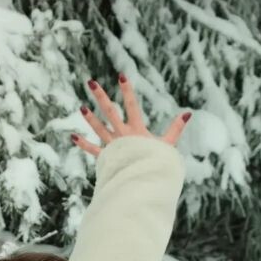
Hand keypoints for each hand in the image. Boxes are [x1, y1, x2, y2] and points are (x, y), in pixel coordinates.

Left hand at [71, 74, 191, 157]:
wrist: (145, 184)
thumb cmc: (158, 164)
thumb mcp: (168, 145)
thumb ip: (176, 128)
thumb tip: (188, 113)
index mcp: (137, 131)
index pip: (132, 106)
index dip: (127, 91)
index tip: (121, 76)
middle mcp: (122, 135)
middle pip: (110, 112)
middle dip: (100, 96)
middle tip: (90, 83)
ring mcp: (113, 146)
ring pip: (99, 129)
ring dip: (90, 118)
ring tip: (82, 108)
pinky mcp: (106, 158)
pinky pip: (93, 151)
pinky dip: (83, 144)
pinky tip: (72, 137)